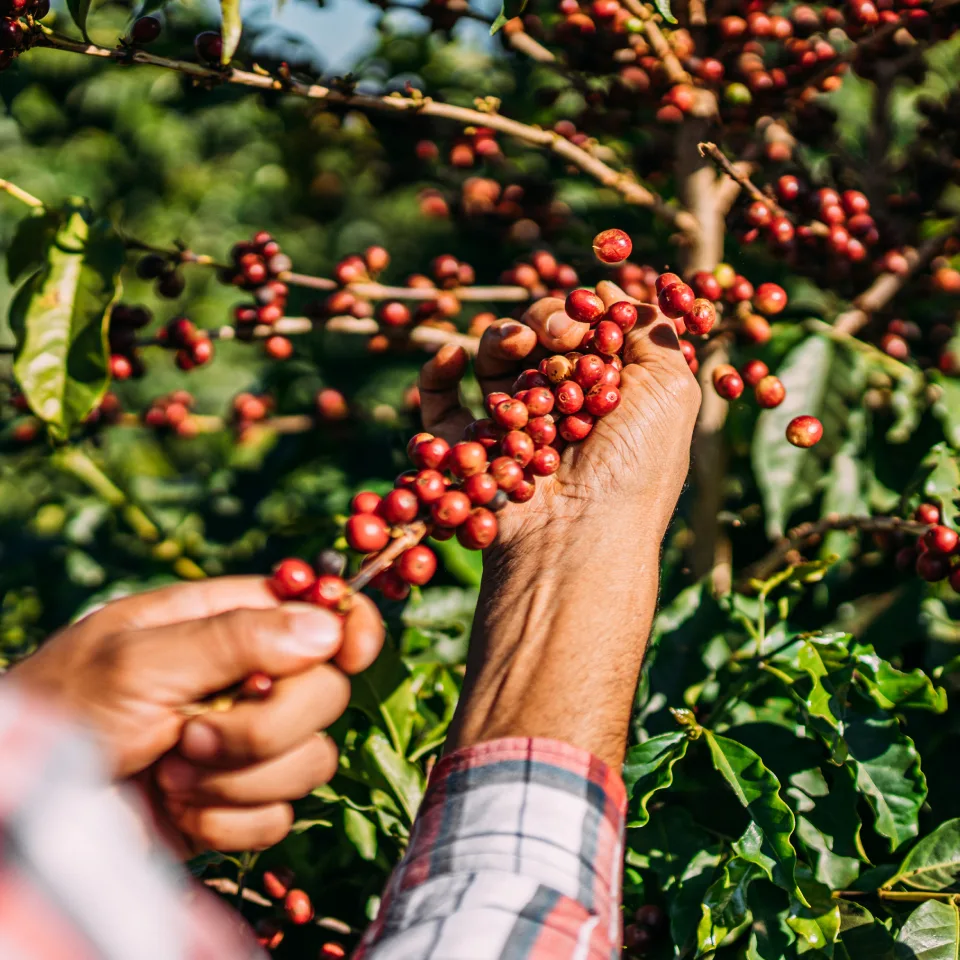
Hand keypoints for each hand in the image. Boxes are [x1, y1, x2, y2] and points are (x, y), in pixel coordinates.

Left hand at [9, 577, 383, 850]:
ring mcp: (247, 746)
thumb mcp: (141, 659)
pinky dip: (226, 820)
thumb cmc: (66, 709)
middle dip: (266, 724)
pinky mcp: (239, 806)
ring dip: (238, 778)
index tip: (352, 652)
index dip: (348, 628)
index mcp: (228, 624)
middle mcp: (249, 681)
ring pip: (313, 760)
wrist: (27, 808)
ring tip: (171, 770)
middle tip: (192, 731)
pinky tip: (176, 808)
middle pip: (326, 693)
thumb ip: (235, 639)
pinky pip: (280, 816)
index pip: (318, 613)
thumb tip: (327, 627)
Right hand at [419, 280, 700, 547]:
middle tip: (560, 335)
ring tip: (515, 344)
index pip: (583, 330)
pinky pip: (440, 400)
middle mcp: (557, 406)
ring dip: (501, 336)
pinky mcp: (470, 446)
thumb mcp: (672, 387)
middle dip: (546, 320)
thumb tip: (611, 289)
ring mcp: (511, 426)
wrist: (580, 535)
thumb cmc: (635, 464)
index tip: (590, 315)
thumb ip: (649, 329)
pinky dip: (439, 372)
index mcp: (604, 392)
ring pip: (493, 357)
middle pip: (537, 336)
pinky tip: (453, 356)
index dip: (582, 311)